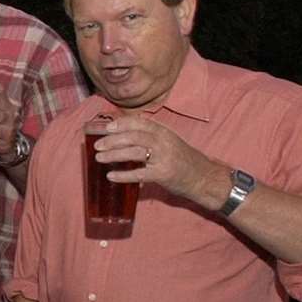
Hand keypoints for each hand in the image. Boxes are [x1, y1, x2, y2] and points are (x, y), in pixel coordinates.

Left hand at [94, 115, 220, 206]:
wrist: (205, 178)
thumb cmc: (183, 160)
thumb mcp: (169, 142)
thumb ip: (150, 137)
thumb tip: (121, 135)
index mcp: (164, 132)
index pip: (140, 123)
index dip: (121, 123)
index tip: (106, 127)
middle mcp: (164, 142)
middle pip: (134, 136)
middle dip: (113, 139)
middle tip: (97, 144)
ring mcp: (164, 158)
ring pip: (135, 152)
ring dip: (114, 154)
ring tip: (99, 158)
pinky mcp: (163, 174)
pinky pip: (139, 173)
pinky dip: (123, 175)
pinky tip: (111, 176)